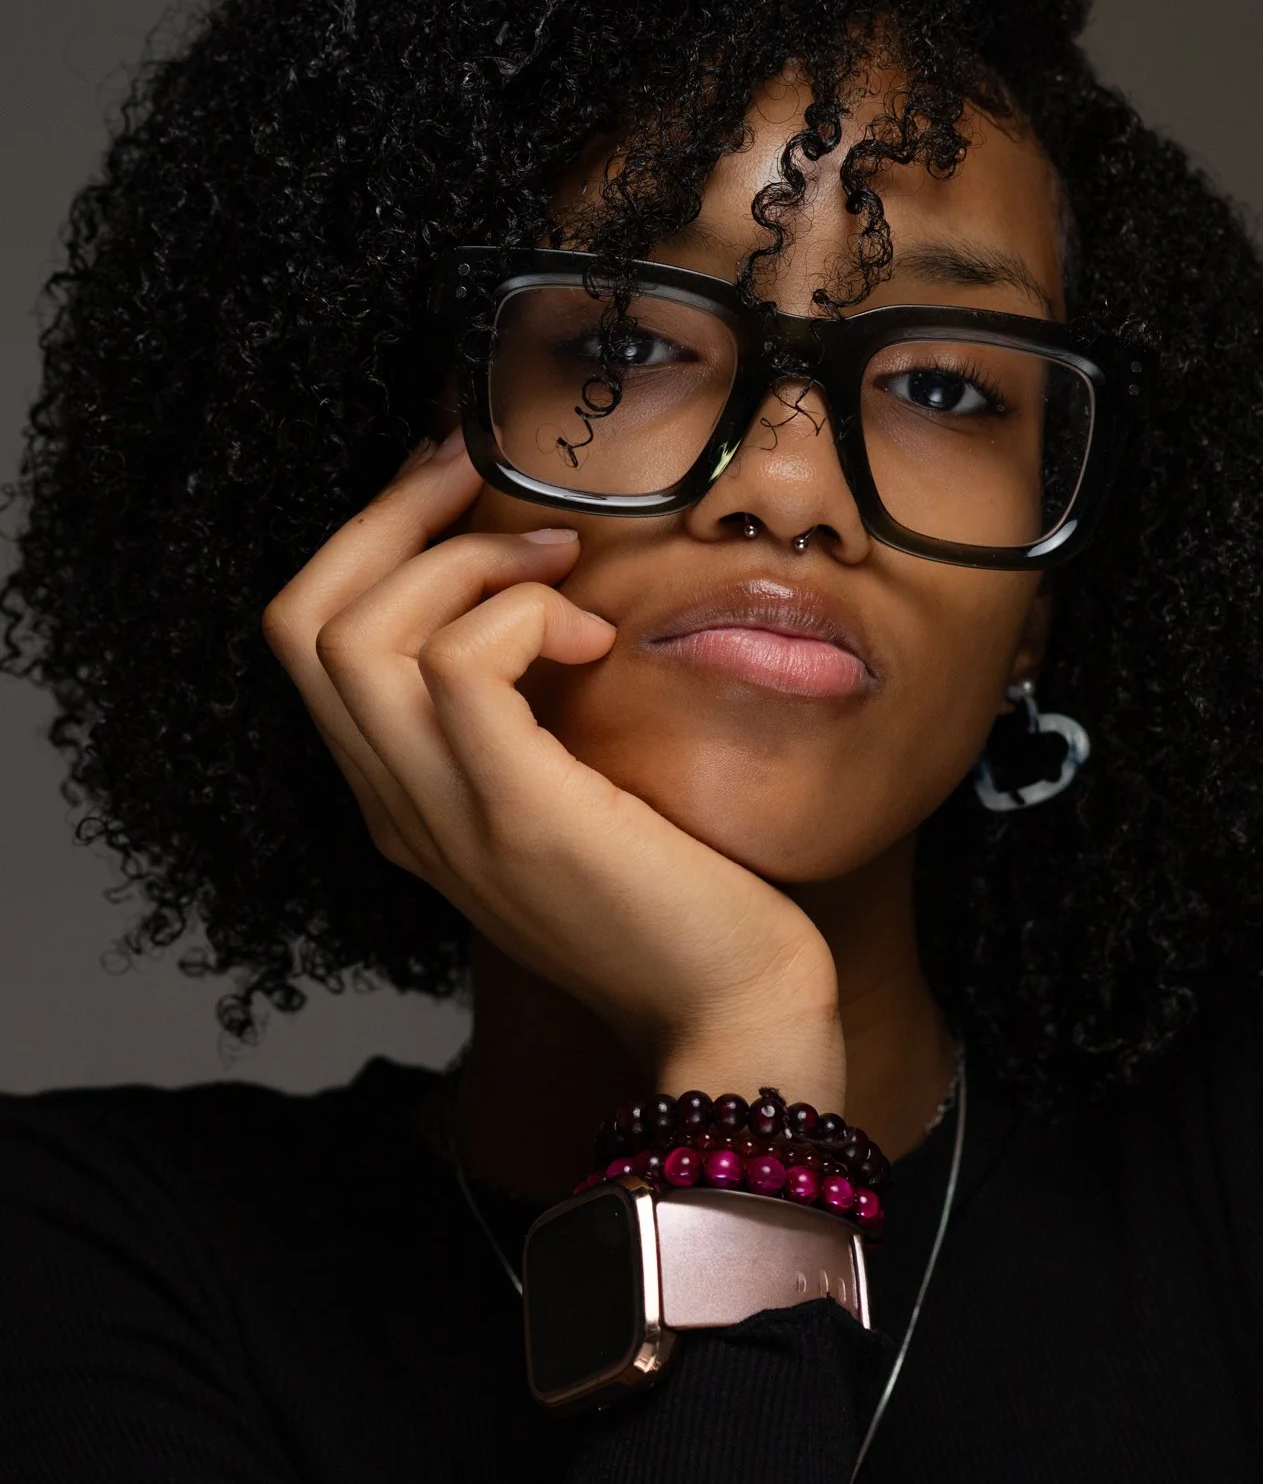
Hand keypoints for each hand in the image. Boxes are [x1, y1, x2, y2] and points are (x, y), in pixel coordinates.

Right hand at [261, 430, 843, 1105]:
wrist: (737, 1013)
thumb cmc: (679, 892)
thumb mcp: (574, 790)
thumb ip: (528, 716)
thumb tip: (545, 593)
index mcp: (405, 800)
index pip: (311, 643)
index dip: (368, 542)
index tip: (456, 487)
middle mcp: (399, 809)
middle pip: (304, 622)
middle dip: (388, 514)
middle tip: (479, 470)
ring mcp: (447, 817)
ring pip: (355, 635)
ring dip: (461, 559)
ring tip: (560, 567)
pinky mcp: (519, 815)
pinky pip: (457, 666)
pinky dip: (519, 615)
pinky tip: (594, 637)